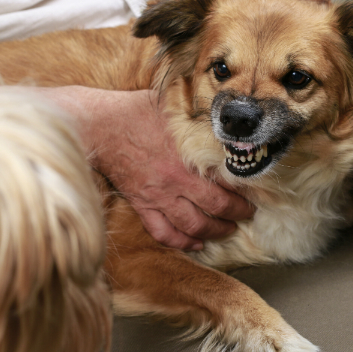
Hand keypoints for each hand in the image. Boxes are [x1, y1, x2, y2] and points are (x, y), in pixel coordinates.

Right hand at [41, 86, 254, 249]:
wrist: (97, 126)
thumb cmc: (135, 112)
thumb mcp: (174, 107)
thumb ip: (198, 117)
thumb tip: (219, 116)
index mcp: (189, 157)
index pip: (227, 181)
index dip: (244, 190)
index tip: (255, 191)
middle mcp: (177, 181)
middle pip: (217, 208)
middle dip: (238, 214)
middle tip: (248, 213)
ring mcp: (158, 197)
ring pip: (194, 226)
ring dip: (215, 231)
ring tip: (228, 230)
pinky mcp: (142, 205)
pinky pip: (163, 233)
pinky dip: (182, 243)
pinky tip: (195, 244)